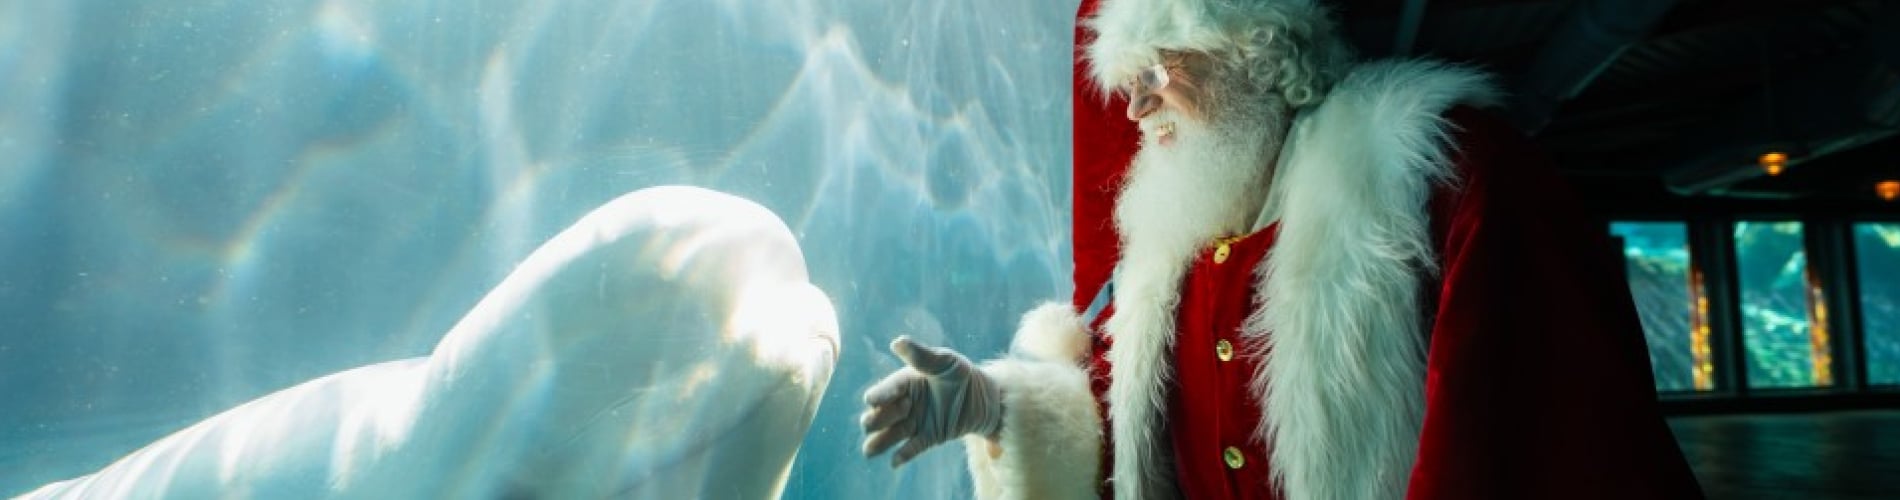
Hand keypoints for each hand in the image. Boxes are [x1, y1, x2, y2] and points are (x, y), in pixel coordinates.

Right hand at [860, 336, 1003, 467]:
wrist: (985, 398)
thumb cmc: (961, 374)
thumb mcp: (945, 362)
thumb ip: (922, 356)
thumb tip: (897, 342)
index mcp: (904, 383)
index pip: (885, 390)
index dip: (879, 395)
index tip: (873, 400)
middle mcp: (903, 403)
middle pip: (878, 416)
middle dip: (880, 418)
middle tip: (904, 411)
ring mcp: (913, 423)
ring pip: (887, 436)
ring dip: (877, 442)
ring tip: (870, 451)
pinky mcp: (926, 438)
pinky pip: (910, 449)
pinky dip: (901, 456)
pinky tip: (895, 462)